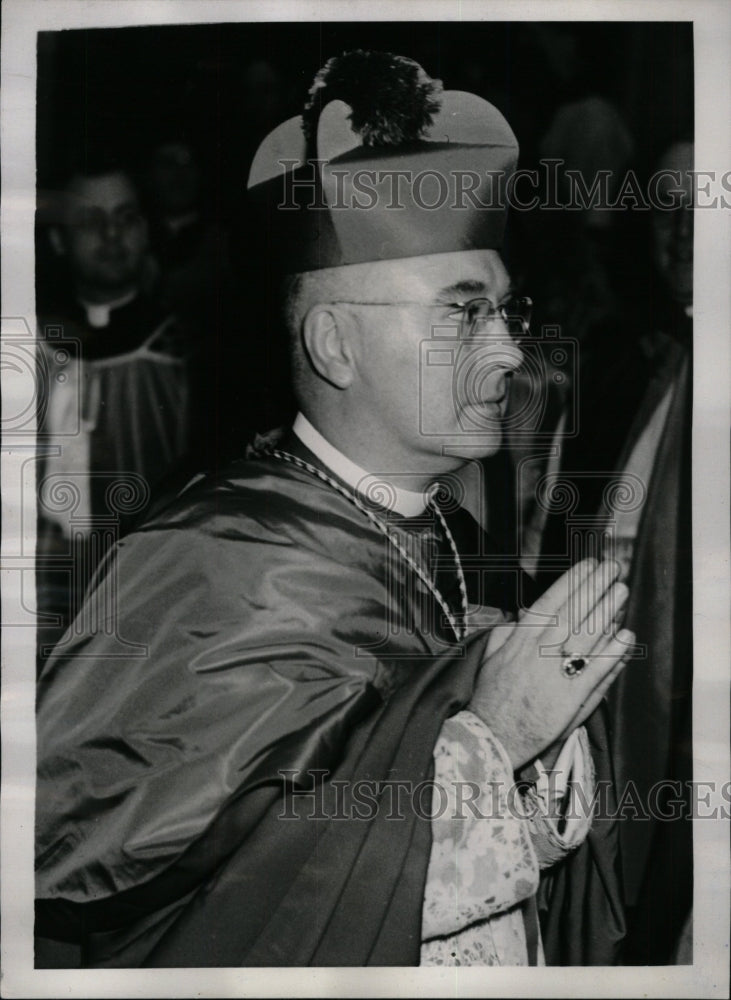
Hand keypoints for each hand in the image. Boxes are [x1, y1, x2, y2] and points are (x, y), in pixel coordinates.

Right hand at [468, 558, 633, 769]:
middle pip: (572, 612)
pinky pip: (595, 670)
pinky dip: (612, 652)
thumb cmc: (490, 699)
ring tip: (622, 591)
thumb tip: (521, 615)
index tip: (588, 565)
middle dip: (594, 587)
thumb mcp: (490, 658)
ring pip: (586, 636)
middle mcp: (537, 652)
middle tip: (613, 569)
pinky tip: (626, 635)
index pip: (549, 602)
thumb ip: (506, 633)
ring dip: (606, 610)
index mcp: (519, 640)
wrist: (491, 738)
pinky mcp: (570, 699)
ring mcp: (555, 675)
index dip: (571, 581)